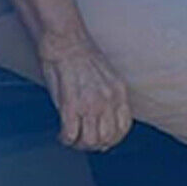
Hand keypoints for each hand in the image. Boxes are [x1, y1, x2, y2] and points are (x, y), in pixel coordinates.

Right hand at [38, 33, 132, 150]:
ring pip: (90, 141)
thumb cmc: (81, 55)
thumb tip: (103, 121)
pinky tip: (62, 135)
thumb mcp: (106, 78)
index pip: (124, 127)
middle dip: (94, 145)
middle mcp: (107, 100)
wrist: (65, 40)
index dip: (112, 139)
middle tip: (83, 141)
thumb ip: (108, 99)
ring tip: (72, 138)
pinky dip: (66, 139)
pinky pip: (71, 134)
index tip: (103, 140)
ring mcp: (90, 104)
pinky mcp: (70, 105)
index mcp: (119, 92)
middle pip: (107, 139)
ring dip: (79, 144)